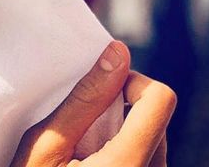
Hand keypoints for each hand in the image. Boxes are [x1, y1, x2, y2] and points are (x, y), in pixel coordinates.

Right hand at [10, 41, 175, 166]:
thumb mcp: (47, 145)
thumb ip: (85, 98)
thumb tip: (117, 53)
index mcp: (129, 165)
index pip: (161, 98)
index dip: (132, 83)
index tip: (102, 91)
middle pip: (157, 117)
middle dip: (122, 108)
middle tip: (83, 124)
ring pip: (154, 139)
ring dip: (124, 131)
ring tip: (85, 149)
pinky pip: (149, 159)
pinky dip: (126, 152)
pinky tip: (93, 165)